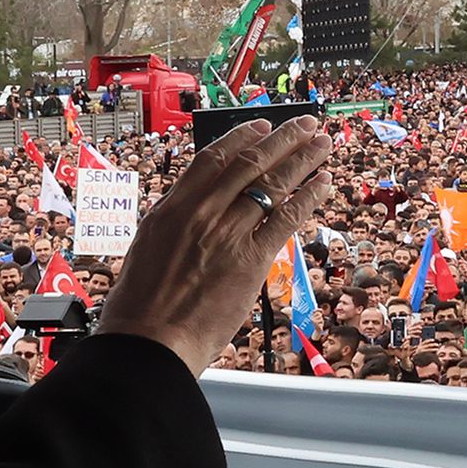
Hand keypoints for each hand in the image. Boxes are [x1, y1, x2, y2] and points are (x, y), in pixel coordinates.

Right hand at [93, 118, 333, 370]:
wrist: (151, 342)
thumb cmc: (143, 304)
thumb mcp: (150, 247)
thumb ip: (178, 221)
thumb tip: (200, 203)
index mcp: (173, 207)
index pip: (214, 159)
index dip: (243, 138)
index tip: (264, 125)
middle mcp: (201, 214)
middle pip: (250, 164)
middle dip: (284, 140)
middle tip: (308, 125)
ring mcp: (227, 235)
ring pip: (273, 185)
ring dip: (303, 161)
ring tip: (323, 144)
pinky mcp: (250, 261)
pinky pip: (285, 219)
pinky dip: (307, 198)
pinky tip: (322, 185)